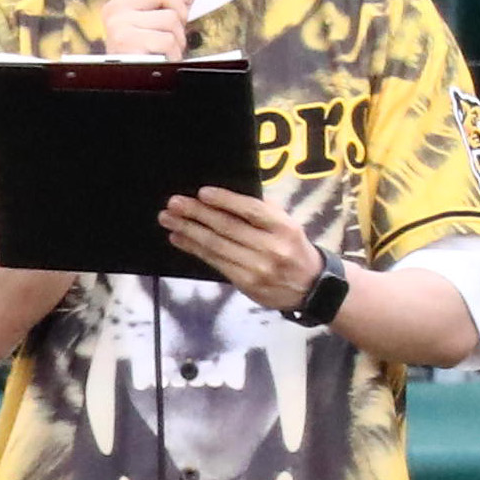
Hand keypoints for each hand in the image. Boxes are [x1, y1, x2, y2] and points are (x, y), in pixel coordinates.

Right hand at [99, 0, 192, 61]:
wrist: (132, 81)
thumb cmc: (148, 51)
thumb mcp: (162, 17)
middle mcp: (116, 8)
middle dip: (180, 9)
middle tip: (176, 27)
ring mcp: (119, 24)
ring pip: (170, 16)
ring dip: (178, 36)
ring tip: (168, 47)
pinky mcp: (126, 42)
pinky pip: (167, 39)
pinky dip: (173, 52)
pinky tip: (164, 57)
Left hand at [158, 183, 324, 312]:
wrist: (311, 287)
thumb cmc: (293, 248)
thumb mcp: (287, 224)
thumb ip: (263, 211)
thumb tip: (225, 197)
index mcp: (284, 227)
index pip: (251, 210)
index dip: (225, 201)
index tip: (202, 192)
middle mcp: (271, 248)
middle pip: (228, 227)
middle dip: (197, 214)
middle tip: (173, 203)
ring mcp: (257, 268)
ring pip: (217, 246)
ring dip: (188, 231)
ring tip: (168, 219)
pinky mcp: (246, 283)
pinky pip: (215, 263)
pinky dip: (194, 249)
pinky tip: (179, 239)